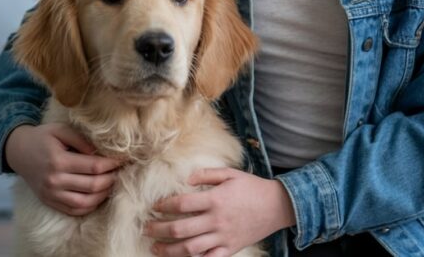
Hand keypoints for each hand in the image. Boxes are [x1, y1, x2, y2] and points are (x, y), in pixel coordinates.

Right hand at [5, 123, 120, 215]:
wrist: (18, 152)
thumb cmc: (43, 138)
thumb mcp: (61, 130)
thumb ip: (82, 140)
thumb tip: (100, 153)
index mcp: (58, 161)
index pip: (94, 166)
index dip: (112, 164)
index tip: (122, 159)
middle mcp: (54, 181)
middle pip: (93, 185)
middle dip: (112, 178)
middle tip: (120, 171)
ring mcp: (51, 194)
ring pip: (85, 202)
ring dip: (104, 194)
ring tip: (112, 183)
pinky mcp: (50, 202)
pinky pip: (74, 210)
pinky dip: (90, 206)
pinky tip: (99, 195)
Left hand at [145, 168, 295, 256]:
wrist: (277, 206)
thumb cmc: (252, 187)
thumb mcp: (231, 174)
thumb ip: (207, 174)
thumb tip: (186, 179)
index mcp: (215, 199)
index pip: (182, 204)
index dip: (165, 205)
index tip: (155, 206)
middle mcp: (217, 220)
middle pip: (181, 228)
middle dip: (159, 229)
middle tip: (146, 229)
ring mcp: (223, 237)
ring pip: (190, 248)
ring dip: (169, 250)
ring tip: (155, 248)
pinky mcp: (230, 248)